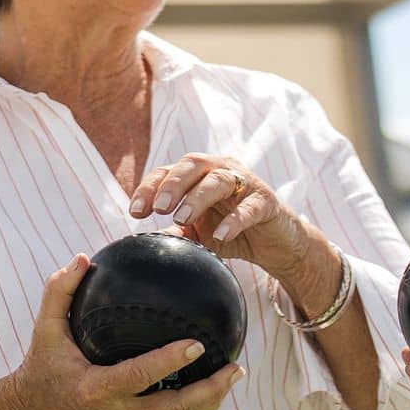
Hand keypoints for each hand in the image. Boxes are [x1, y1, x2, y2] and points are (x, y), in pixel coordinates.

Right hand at [0, 256, 243, 409]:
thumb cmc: (41, 365)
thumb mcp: (44, 328)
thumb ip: (59, 292)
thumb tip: (83, 258)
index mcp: (93, 389)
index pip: (139, 376)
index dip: (169, 361)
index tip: (198, 344)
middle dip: (209, 392)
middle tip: (235, 368)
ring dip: (209, 402)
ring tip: (233, 375)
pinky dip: (192, 407)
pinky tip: (211, 386)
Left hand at [130, 153, 322, 295]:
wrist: (274, 244)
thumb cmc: (230, 230)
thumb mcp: (197, 233)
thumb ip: (176, 232)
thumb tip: (146, 244)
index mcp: (198, 174)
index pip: (168, 171)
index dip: (149, 189)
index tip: (135, 212)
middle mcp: (220, 170)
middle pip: (192, 165)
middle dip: (172, 185)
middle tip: (158, 208)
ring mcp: (246, 183)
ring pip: (219, 180)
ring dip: (197, 197)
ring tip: (182, 218)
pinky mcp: (267, 201)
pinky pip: (250, 206)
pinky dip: (234, 219)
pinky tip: (221, 234)